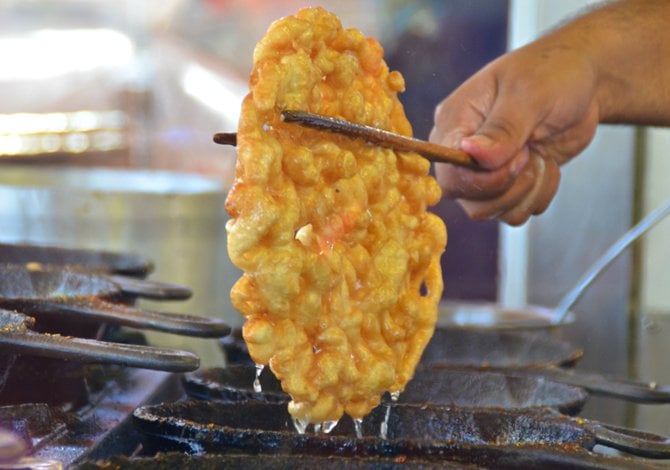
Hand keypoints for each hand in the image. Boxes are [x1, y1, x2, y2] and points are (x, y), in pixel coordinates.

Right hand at [430, 42, 600, 224]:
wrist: (585, 82)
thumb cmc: (553, 73)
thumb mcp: (530, 93)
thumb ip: (502, 128)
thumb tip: (471, 153)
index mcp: (454, 122)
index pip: (449, 171)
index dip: (484, 178)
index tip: (519, 154)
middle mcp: (460, 151)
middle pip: (467, 198)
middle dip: (509, 186)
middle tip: (531, 153)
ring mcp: (482, 171)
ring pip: (489, 210)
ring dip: (527, 192)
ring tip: (540, 157)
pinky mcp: (505, 184)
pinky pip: (512, 212)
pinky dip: (537, 196)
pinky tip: (545, 165)